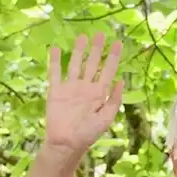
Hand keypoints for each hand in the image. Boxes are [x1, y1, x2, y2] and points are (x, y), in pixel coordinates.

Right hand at [43, 33, 124, 162]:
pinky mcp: (56, 91)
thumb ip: (114, 100)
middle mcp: (86, 87)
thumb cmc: (88, 133)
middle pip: (92, 64)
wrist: (67, 143)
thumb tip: (121, 81)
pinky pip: (55, 73)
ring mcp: (71, 88)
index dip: (113, 57)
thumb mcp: (106, 118)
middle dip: (97, 49)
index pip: (108, 71)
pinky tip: (57, 49)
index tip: (118, 43)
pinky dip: (55, 61)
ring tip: (82, 36)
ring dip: (79, 51)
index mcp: (100, 93)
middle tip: (101, 34)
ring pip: (75, 64)